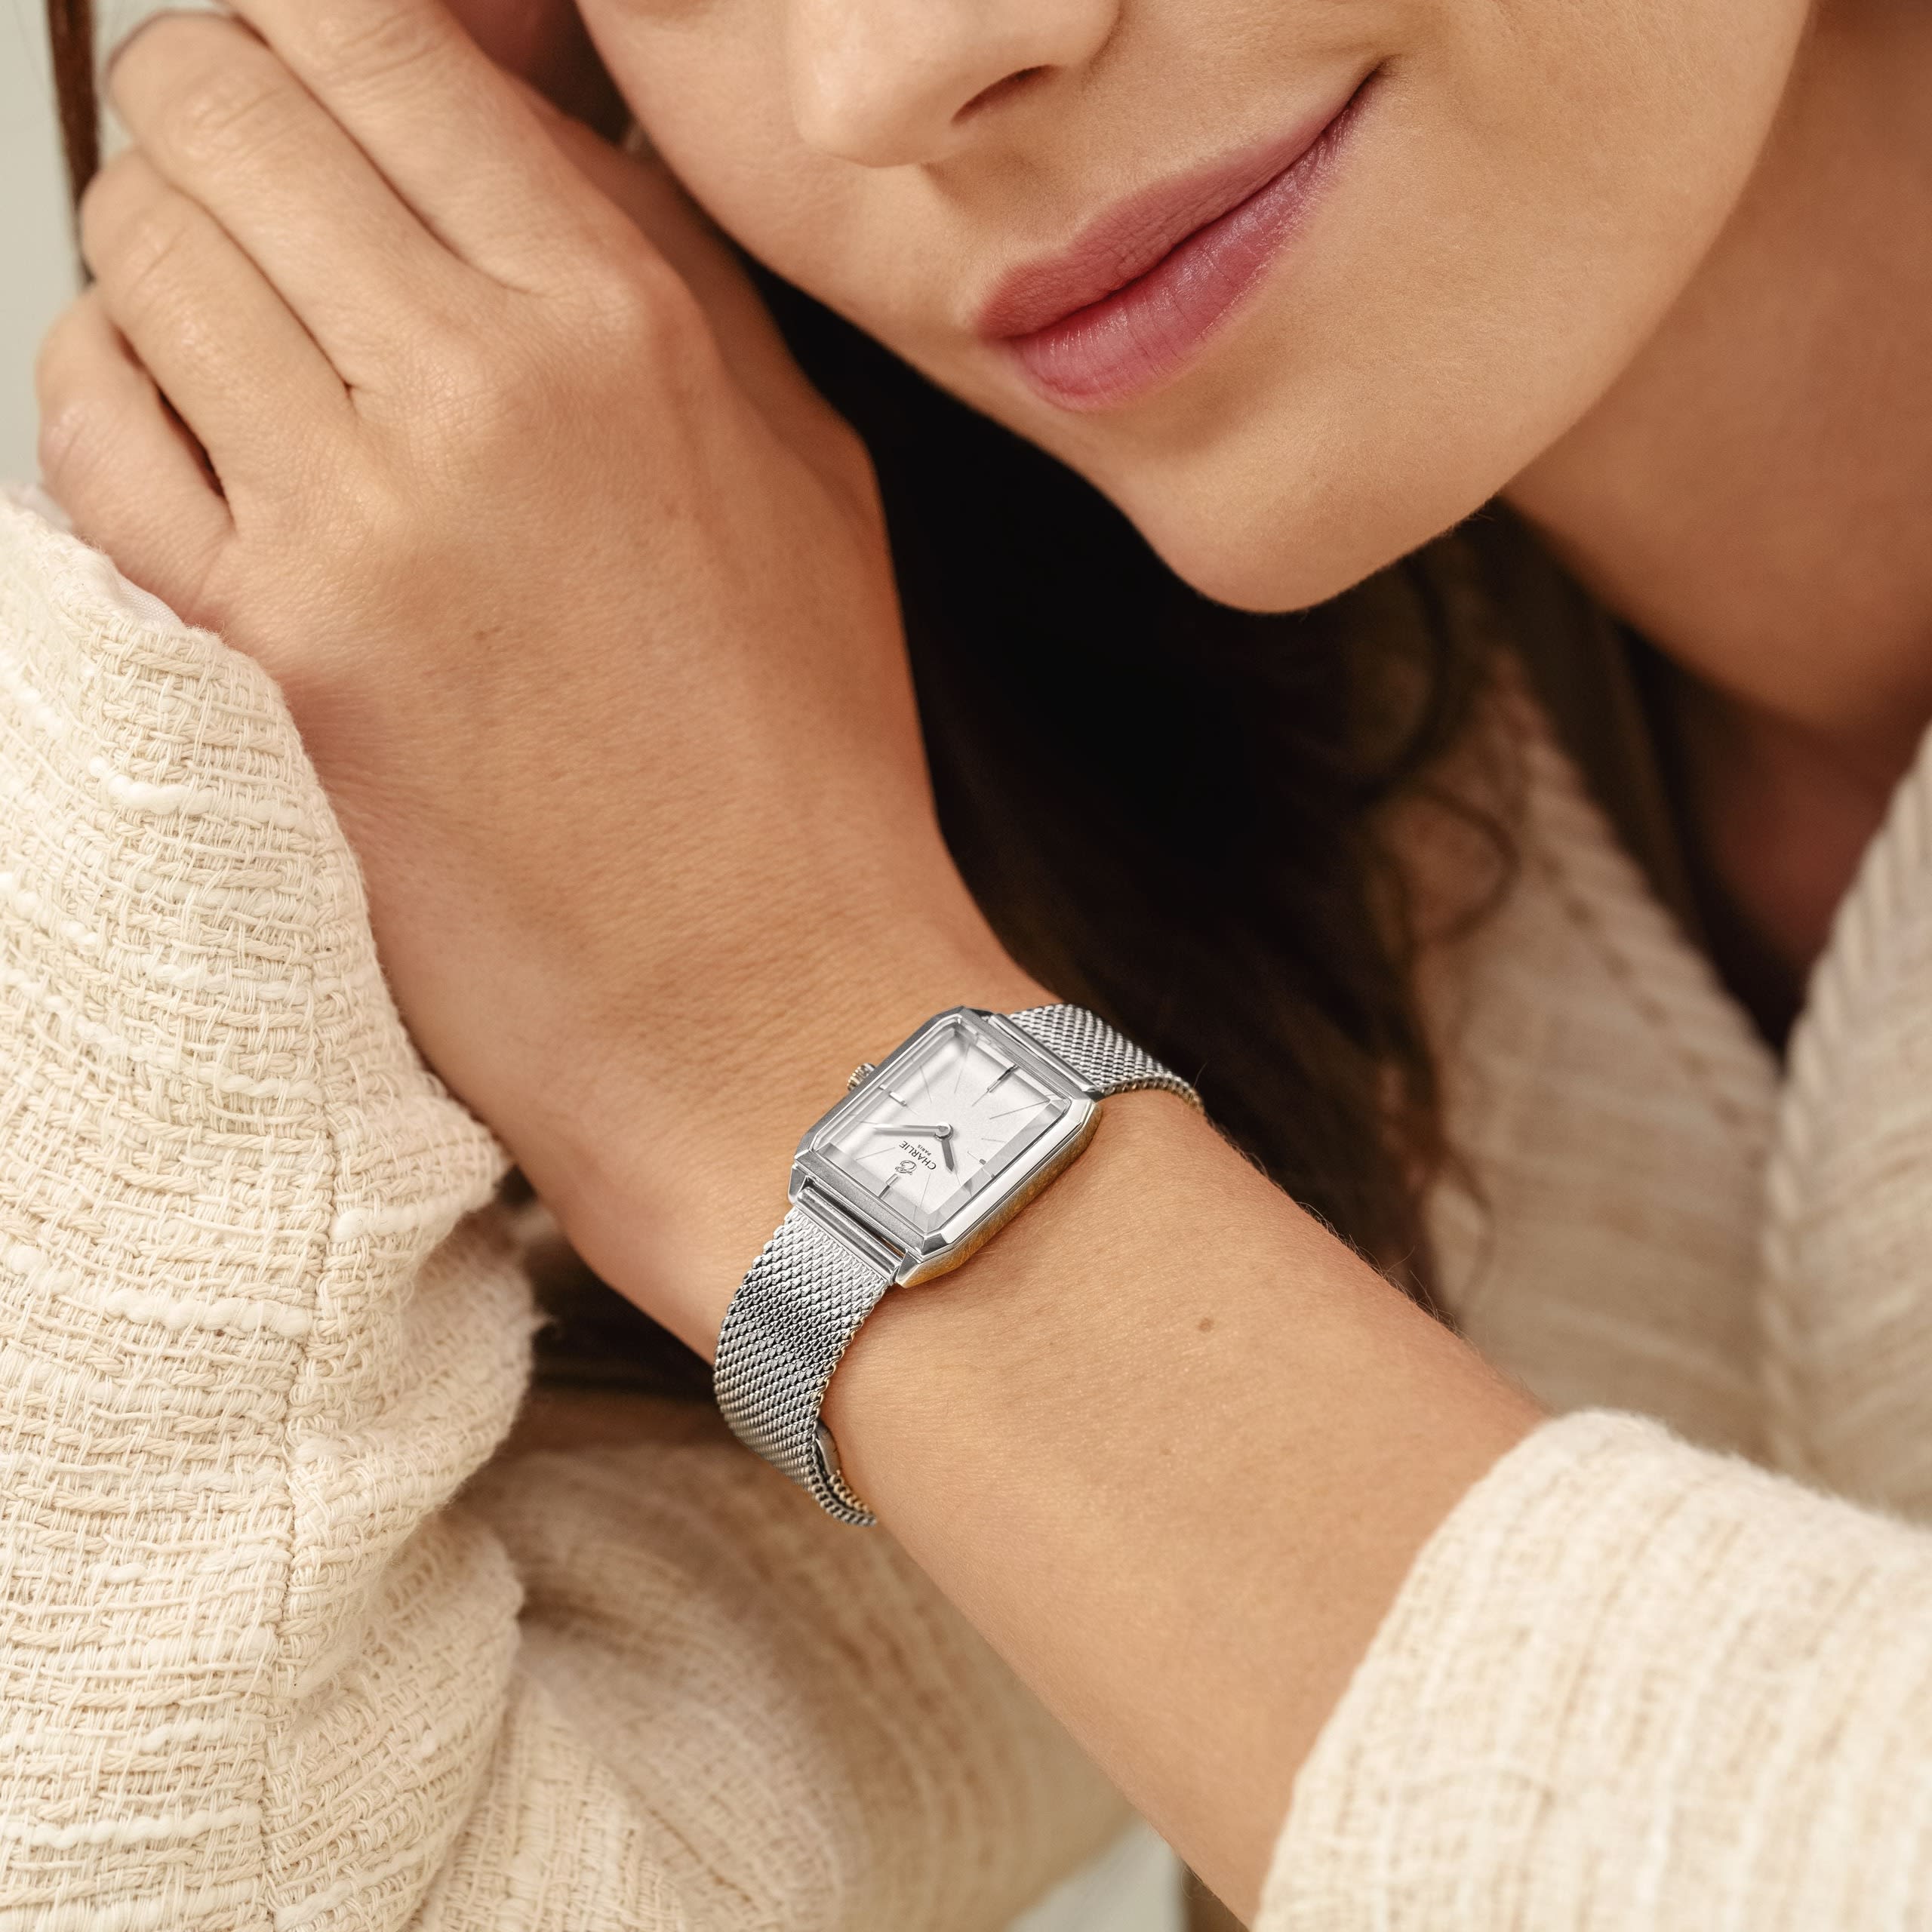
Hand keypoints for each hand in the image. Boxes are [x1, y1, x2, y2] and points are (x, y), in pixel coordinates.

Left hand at [35, 0, 1045, 1351]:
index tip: (339, 107)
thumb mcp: (795, 466)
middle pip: (221, 95)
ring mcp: (372, 509)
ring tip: (246, 351)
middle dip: (224, 131)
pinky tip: (196, 453)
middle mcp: (491, 378)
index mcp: (635, 311)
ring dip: (166, 273)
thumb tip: (524, 122)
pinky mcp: (280, 645)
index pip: (377, 31)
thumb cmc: (799, 756)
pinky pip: (93, 428)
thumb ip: (657, 272)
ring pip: (138, 240)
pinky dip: (112, 409)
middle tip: (277, 213)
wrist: (773, 992)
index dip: (323, 45)